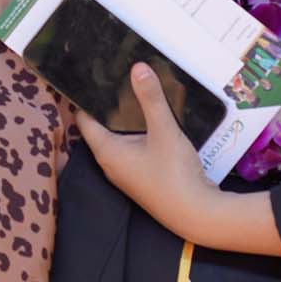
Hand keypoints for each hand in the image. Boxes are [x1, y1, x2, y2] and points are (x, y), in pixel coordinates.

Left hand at [77, 65, 229, 247]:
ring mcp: (126, 172)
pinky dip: (137, 131)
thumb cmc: (173, 174)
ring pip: (118, 137)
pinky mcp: (142, 176)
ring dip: (124, 118)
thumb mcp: (163, 131)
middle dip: (107, 103)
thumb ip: (151, 99)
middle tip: (114, 75)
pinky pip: (132, 147)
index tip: (91, 74)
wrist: (196, 214)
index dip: (85, 96)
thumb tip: (137, 67)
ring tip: (132, 89)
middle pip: (101, 126)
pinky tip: (150, 117)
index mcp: (106, 151)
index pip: (84, 118)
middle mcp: (110, 163)